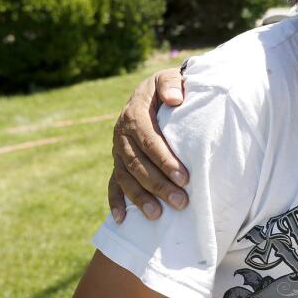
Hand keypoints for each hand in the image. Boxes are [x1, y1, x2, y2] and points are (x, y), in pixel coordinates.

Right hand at [108, 68, 188, 222]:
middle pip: (138, 164)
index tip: (184, 177)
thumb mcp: (169, 77)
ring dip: (140, 198)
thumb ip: (171, 84)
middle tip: (180, 202)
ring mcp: (117, 150)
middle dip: (158, 184)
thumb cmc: (168, 88)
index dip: (165, 160)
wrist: (151, 91)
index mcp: (135, 115)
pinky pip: (113, 183)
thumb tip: (175, 99)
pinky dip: (115, 201)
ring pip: (126, 177)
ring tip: (157, 215)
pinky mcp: (117, 162)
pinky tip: (121, 219)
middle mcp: (121, 135)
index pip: (149, 141)